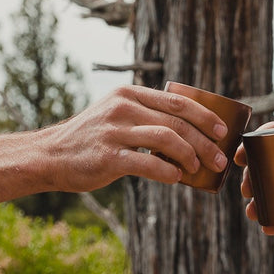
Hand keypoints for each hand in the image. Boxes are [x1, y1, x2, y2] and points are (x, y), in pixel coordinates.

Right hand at [45, 85, 228, 191]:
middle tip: (219, 158)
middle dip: (205, 141)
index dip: (205, 116)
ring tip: (198, 169)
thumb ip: (145, 115)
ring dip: (190, 156)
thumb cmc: (91, 138)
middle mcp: (123, 108)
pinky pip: (147, 164)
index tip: (222, 131)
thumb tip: (188, 132)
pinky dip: (167, 172)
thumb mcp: (116, 113)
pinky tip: (177, 179)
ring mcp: (114, 131)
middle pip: (177, 122)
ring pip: (167, 139)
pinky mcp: (108, 156)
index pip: (177, 102)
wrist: (51, 155)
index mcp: (130, 94)